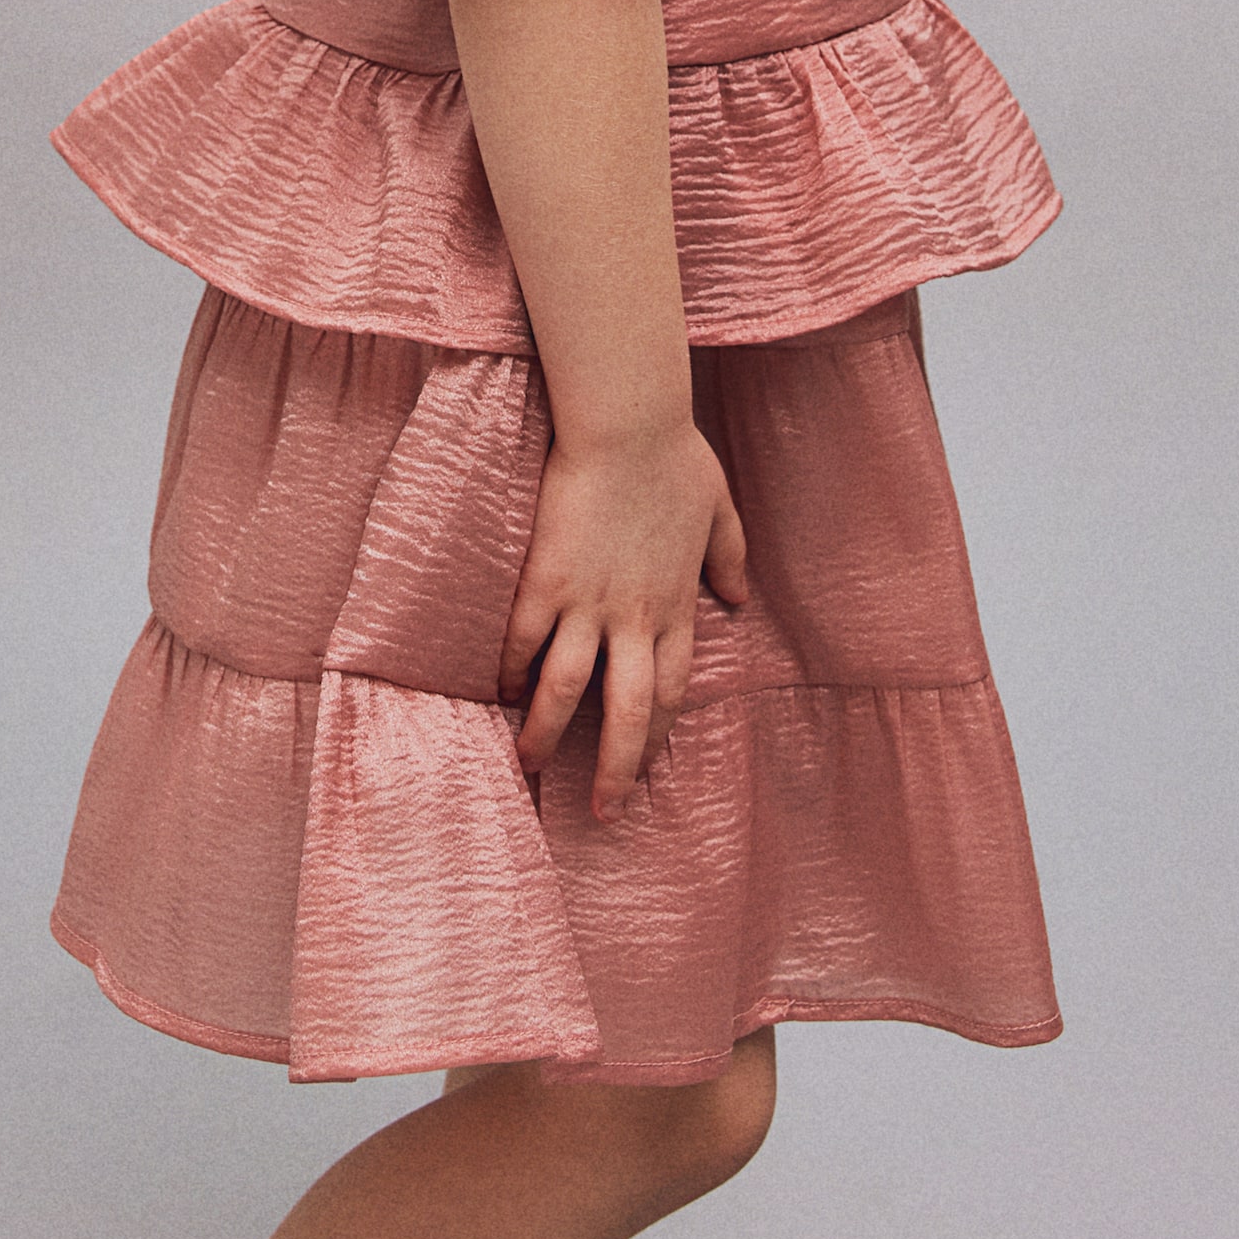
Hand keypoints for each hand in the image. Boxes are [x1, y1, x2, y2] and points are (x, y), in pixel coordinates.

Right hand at [502, 421, 747, 820]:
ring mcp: (589, 603)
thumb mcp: (719, 509)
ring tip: (528, 764)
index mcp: (678, 606)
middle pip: (628, 713)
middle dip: (615, 769)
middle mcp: (636, 618)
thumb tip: (741, 598)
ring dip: (548, 734)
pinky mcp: (546, 581)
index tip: (645, 771)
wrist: (629, 426)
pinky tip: (497, 692)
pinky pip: (524, 641)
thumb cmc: (675, 457)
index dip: (658, 738)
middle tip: (602, 812)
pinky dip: (510, 672)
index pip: (672, 692)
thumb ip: (730, 557)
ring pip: (569, 691)